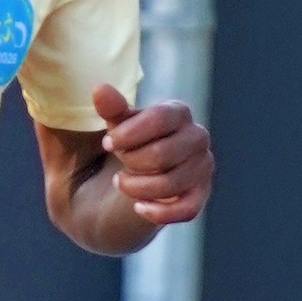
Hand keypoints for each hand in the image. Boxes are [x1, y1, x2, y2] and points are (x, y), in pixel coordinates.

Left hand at [92, 82, 213, 226]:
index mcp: (177, 112)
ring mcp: (202, 168)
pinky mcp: (199, 196)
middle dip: (132, 162)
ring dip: (137, 188)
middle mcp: (197, 137)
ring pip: (171, 184)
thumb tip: (100, 88)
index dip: (130, 133)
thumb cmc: (122, 147)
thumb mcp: (113, 126)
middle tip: (119, 164)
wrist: (125, 184)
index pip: (161, 118)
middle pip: (164, 154)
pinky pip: (187, 209)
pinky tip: (138, 208)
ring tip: (121, 183)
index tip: (107, 144)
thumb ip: (110, 109)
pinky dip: (158, 212)